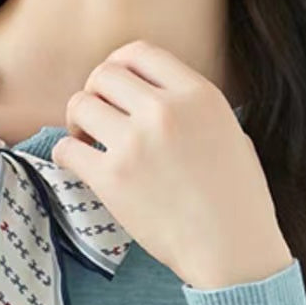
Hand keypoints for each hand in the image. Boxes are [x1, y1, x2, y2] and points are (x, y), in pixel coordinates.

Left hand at [49, 38, 293, 289]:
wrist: (233, 251)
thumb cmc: (237, 201)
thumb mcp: (231, 134)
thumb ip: (193, 109)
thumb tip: (155, 98)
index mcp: (197, 95)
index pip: (140, 53)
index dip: (120, 66)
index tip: (116, 89)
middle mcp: (164, 111)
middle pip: (104, 75)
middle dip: (95, 92)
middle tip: (99, 119)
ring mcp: (135, 144)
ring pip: (80, 105)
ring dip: (78, 120)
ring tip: (89, 141)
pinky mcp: (113, 180)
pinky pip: (68, 149)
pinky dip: (68, 154)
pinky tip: (80, 165)